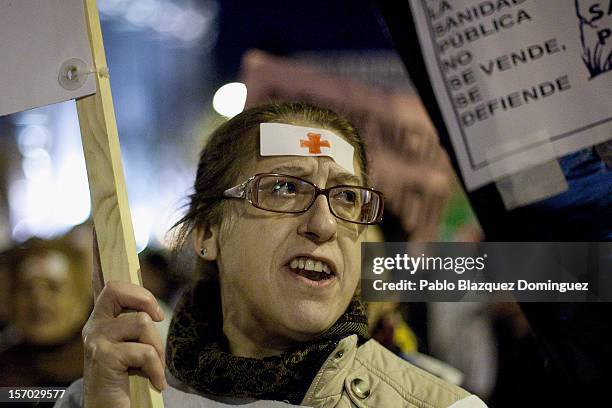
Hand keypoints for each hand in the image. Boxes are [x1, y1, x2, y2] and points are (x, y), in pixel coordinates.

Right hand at [82, 230, 165, 407]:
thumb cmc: (126, 377)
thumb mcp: (133, 347)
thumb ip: (137, 325)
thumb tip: (152, 311)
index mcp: (103, 319)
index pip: (105, 283)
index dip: (104, 258)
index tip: (100, 229)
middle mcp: (94, 325)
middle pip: (117, 288)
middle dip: (145, 299)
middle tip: (156, 318)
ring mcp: (96, 340)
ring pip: (141, 323)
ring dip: (156, 349)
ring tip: (151, 368)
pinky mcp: (103, 357)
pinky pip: (144, 352)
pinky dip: (156, 370)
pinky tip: (153, 384)